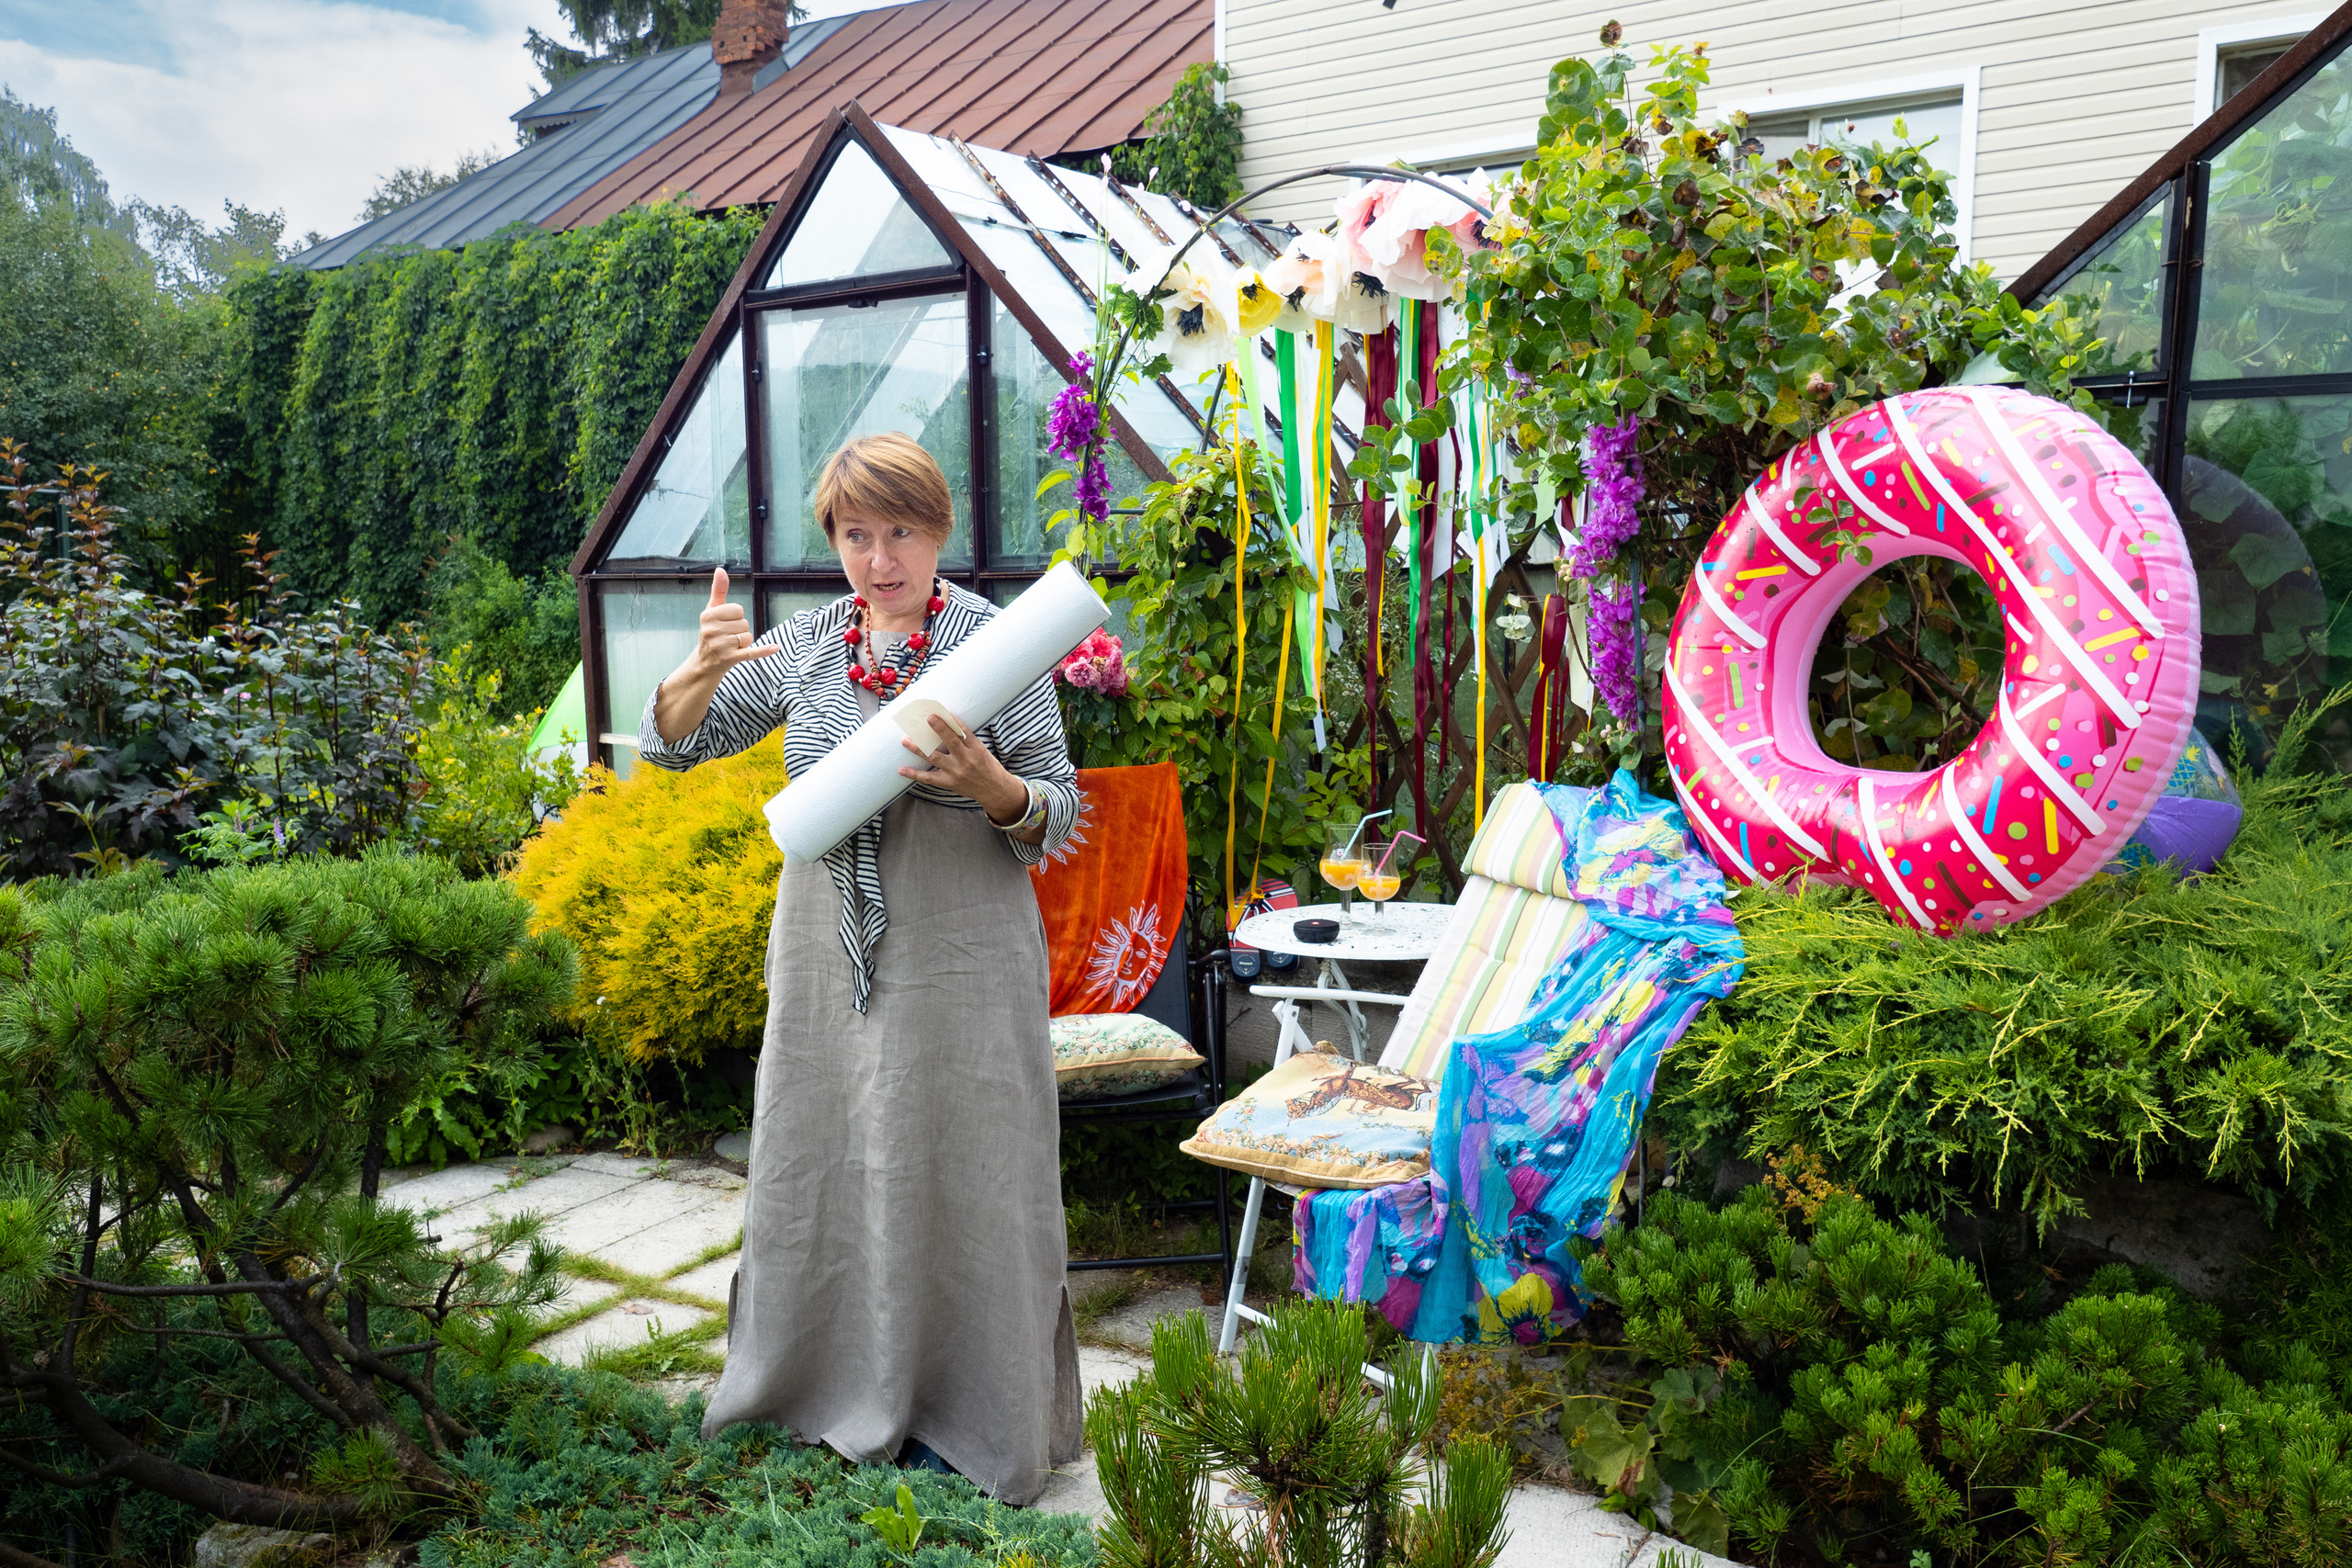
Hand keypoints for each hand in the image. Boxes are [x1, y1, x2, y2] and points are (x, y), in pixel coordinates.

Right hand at [690, 568, 774, 677]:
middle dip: (740, 630)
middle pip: (744, 623)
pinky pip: (751, 652)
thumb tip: (720, 570)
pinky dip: (763, 651)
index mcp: (707, 616)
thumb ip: (718, 590)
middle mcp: (711, 630)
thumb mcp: (712, 611)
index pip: (738, 609)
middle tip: (727, 637)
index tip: (725, 624)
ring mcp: (720, 646)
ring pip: (748, 636)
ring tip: (730, 646)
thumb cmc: (711, 633)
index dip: (736, 617)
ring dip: (744, 642)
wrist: (705, 663)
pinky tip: (775, 648)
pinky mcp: (730, 659)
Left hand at [897, 712, 1024, 820]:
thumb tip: (945, 724)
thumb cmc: (987, 766)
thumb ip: (965, 740)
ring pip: (935, 758)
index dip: (952, 721)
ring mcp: (956, 772)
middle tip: (928, 718)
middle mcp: (966, 760)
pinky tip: (902, 769)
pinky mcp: (949, 783)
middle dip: (939, 729)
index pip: (963, 732)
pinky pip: (929, 778)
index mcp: (976, 749)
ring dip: (919, 749)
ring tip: (906, 741)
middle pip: (951, 742)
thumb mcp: (981, 750)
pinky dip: (914, 774)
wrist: (994, 789)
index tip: (942, 711)